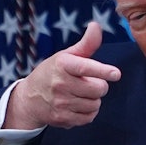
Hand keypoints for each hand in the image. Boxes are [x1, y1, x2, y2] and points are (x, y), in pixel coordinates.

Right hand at [4, 22, 121, 128]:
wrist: (29, 98)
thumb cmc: (52, 73)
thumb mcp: (66, 56)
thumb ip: (86, 44)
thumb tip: (96, 25)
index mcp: (63, 64)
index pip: (86, 67)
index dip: (103, 71)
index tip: (115, 74)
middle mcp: (60, 84)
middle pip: (99, 88)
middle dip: (99, 85)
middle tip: (88, 82)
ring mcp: (61, 103)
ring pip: (96, 104)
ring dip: (94, 99)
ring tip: (81, 94)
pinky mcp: (63, 119)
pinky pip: (89, 117)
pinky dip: (88, 112)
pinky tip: (78, 105)